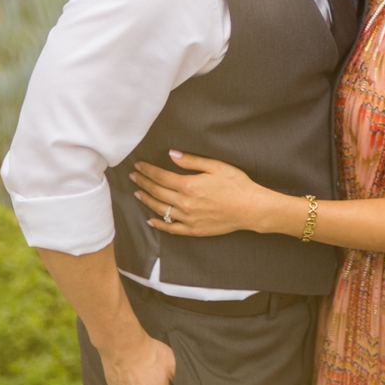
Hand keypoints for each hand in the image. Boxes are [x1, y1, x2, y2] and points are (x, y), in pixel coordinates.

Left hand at [131, 151, 266, 236]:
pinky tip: (150, 220)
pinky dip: (159, 225)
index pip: (161, 177)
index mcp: (189, 185)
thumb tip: (171, 155)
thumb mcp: (216, 166)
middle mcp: (185, 203)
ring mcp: (188, 219)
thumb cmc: (236, 184)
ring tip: (138, 194)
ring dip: (147, 200)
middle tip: (134, 177)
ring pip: (160, 210)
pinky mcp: (194, 230)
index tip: (139, 166)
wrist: (250, 208)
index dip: (148, 171)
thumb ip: (191, 161)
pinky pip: (171, 228)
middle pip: (158, 192)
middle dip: (143, 183)